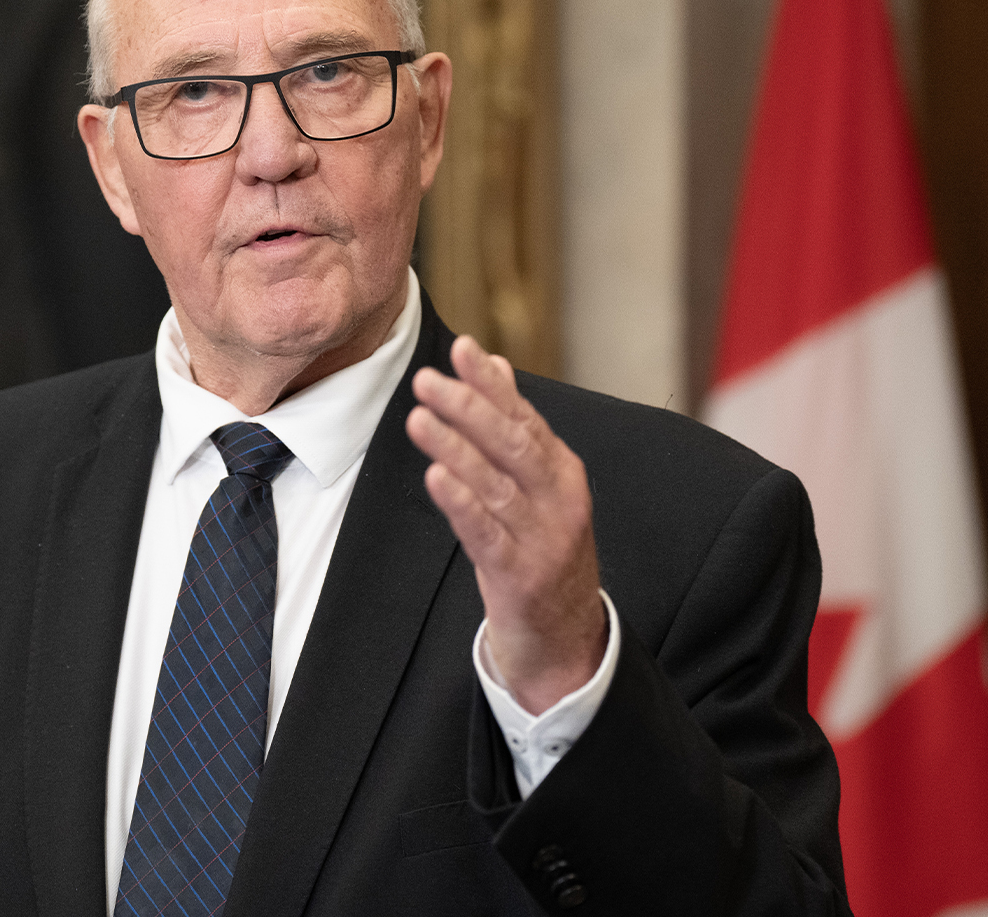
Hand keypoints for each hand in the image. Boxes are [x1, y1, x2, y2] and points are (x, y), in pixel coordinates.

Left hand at [406, 336, 606, 713]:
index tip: (461, 348)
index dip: (490, 383)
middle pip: (513, 444)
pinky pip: (487, 534)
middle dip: (469, 407)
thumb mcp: (538, 487)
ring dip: (455, 449)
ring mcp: (543, 538)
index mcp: (561, 471)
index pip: (523, 416)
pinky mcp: (521, 577)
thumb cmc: (543, 550)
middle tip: (427, 379)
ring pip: (496, 484)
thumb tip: (494, 366)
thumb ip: (516, 428)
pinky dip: (462, 503)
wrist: (567, 639)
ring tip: (420, 419)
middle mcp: (558, 499)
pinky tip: (437, 477)